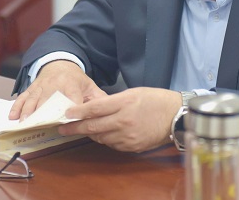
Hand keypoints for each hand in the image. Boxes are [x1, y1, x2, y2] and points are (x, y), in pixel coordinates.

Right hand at [8, 60, 105, 120]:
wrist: (60, 63)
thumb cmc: (76, 79)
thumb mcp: (90, 86)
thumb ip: (98, 99)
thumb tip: (108, 111)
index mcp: (71, 85)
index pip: (71, 98)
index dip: (70, 109)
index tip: (68, 119)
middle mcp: (54, 85)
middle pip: (49, 101)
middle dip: (45, 112)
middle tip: (40, 125)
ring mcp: (41, 87)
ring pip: (33, 100)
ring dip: (28, 112)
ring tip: (24, 123)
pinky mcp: (32, 88)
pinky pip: (23, 97)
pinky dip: (17, 107)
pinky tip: (13, 117)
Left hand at [58, 87, 182, 152]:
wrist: (175, 115)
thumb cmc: (155, 100)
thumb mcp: (133, 93)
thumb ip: (113, 101)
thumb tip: (93, 108)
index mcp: (124, 103)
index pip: (95, 109)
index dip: (78, 112)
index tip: (66, 114)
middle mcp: (124, 121)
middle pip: (93, 126)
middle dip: (75, 128)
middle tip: (63, 128)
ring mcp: (128, 136)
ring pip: (101, 138)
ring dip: (90, 134)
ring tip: (84, 129)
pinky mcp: (132, 147)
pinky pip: (112, 144)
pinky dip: (105, 139)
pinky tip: (105, 134)